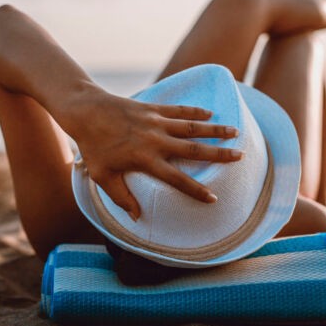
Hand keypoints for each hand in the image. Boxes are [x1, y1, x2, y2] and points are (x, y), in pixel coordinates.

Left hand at [61, 89, 239, 220]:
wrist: (85, 112)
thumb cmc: (92, 146)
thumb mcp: (102, 177)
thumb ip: (121, 197)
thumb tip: (137, 217)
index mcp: (145, 160)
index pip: (176, 179)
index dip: (195, 190)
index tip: (214, 198)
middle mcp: (155, 141)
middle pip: (193, 150)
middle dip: (218, 154)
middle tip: (239, 157)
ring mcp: (156, 122)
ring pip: (192, 127)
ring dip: (215, 129)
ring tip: (235, 131)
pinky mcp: (153, 108)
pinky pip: (179, 110)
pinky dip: (195, 111)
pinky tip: (210, 113)